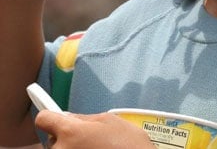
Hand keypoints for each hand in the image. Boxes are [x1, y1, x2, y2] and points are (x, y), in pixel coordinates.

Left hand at [35, 111, 153, 148]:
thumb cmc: (128, 144)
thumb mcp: (109, 120)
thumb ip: (85, 118)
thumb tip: (69, 118)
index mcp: (70, 132)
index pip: (44, 119)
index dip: (50, 116)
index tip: (54, 117)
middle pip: (53, 139)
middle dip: (66, 137)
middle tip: (88, 139)